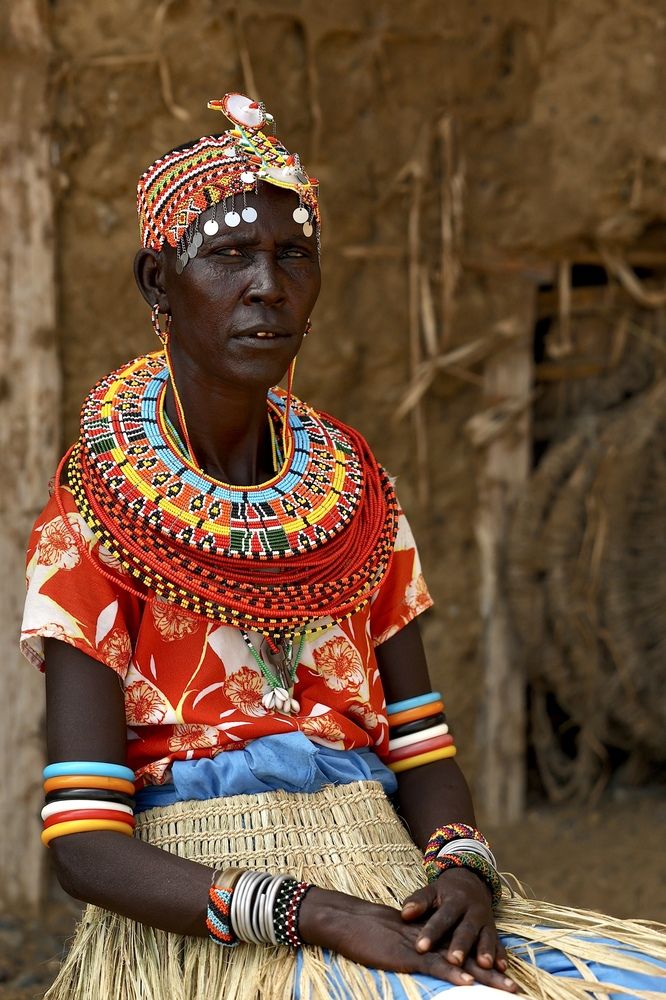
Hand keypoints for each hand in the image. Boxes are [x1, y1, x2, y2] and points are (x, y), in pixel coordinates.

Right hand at [298, 886, 511, 987]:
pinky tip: (468, 982)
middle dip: (494, 973)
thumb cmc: (368, 933)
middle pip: (468, 956)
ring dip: (484, 976)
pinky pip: (434, 965)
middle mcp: (431, 940)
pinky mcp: (408, 954)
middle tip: (517, 987)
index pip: (462, 950)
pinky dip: (453, 974)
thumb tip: (427, 962)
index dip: (484, 962)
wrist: (349, 920)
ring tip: (507, 988)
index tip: (506, 975)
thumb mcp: (396, 941)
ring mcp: (421, 946)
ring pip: (458, 962)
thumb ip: (413, 948)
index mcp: (430, 936)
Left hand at [401, 868, 515, 991]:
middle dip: (460, 945)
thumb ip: (418, 901)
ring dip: (485, 950)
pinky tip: (502, 968)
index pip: (442, 917)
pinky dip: (501, 954)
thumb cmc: (445, 891)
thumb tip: (404, 914)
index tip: (420, 947)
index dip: (431, 932)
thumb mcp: (431, 891)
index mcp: (454, 900)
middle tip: (453, 960)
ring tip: (484, 965)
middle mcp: (472, 910)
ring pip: (485, 936)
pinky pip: (499, 942)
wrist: (471, 881)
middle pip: (466, 929)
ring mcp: (485, 920)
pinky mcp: (494, 930)